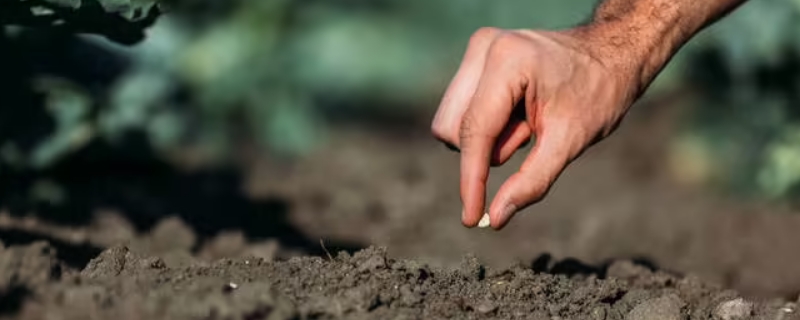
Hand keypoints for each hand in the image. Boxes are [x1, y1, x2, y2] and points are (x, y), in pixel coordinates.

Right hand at [431, 27, 639, 229]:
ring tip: (529, 124)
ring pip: (452, 122)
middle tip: (530, 139)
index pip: (475, 132)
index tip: (469, 219)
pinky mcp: (476, 57)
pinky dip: (488, 127)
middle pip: (453, 129)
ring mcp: (478, 50)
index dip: (471, 180)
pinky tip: (520, 114)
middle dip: (486, 151)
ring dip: (488, 140)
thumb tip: (495, 218)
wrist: (612, 53)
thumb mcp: (570, 142)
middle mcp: (485, 48)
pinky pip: (461, 111)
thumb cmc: (599, 93)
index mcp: (508, 61)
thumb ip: (532, 180)